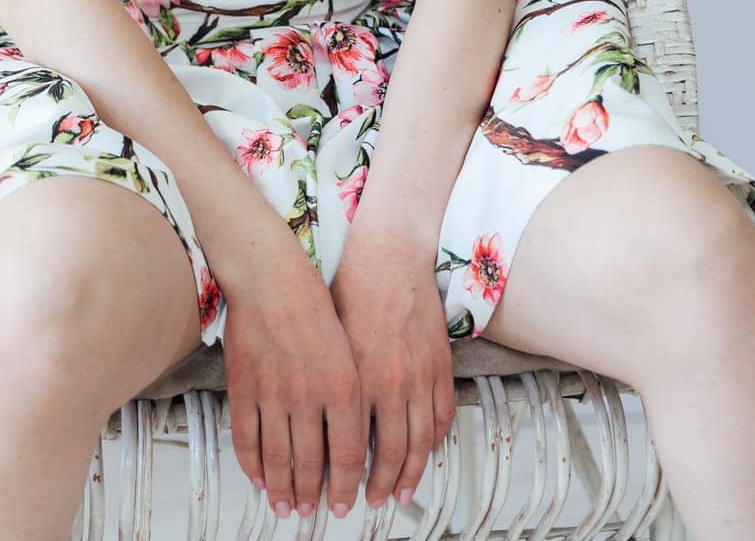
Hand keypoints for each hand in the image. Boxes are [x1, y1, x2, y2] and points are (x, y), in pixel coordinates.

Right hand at [222, 235, 367, 521]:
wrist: (269, 274)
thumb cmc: (312, 301)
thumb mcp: (349, 348)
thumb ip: (352, 395)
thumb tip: (353, 439)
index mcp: (343, 385)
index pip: (348, 454)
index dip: (346, 486)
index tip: (345, 504)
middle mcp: (309, 394)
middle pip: (312, 464)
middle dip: (315, 495)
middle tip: (315, 511)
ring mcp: (272, 393)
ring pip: (278, 459)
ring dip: (284, 489)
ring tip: (287, 506)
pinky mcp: (243, 388)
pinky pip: (246, 439)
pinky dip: (252, 465)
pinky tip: (259, 478)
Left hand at [329, 224, 456, 509]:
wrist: (391, 251)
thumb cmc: (353, 285)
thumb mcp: (327, 338)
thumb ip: (327, 382)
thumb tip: (313, 419)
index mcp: (356, 379)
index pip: (350, 448)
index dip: (343, 478)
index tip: (336, 494)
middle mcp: (390, 384)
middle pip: (389, 455)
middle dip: (380, 487)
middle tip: (371, 503)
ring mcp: (420, 376)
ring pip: (419, 443)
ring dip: (410, 474)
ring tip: (400, 492)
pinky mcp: (440, 364)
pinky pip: (441, 415)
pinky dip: (434, 440)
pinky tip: (425, 451)